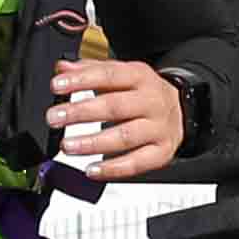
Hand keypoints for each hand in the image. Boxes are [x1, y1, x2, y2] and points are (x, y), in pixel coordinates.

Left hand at [46, 55, 184, 185]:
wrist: (183, 110)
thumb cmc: (145, 93)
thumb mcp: (122, 75)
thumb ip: (90, 71)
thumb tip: (62, 69)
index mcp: (140, 76)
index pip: (108, 75)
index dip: (81, 80)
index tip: (57, 85)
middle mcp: (151, 101)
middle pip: (115, 106)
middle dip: (81, 112)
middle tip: (55, 117)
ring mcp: (158, 128)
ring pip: (125, 136)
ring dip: (93, 143)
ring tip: (68, 146)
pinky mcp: (161, 152)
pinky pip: (137, 163)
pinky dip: (113, 168)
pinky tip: (92, 169)